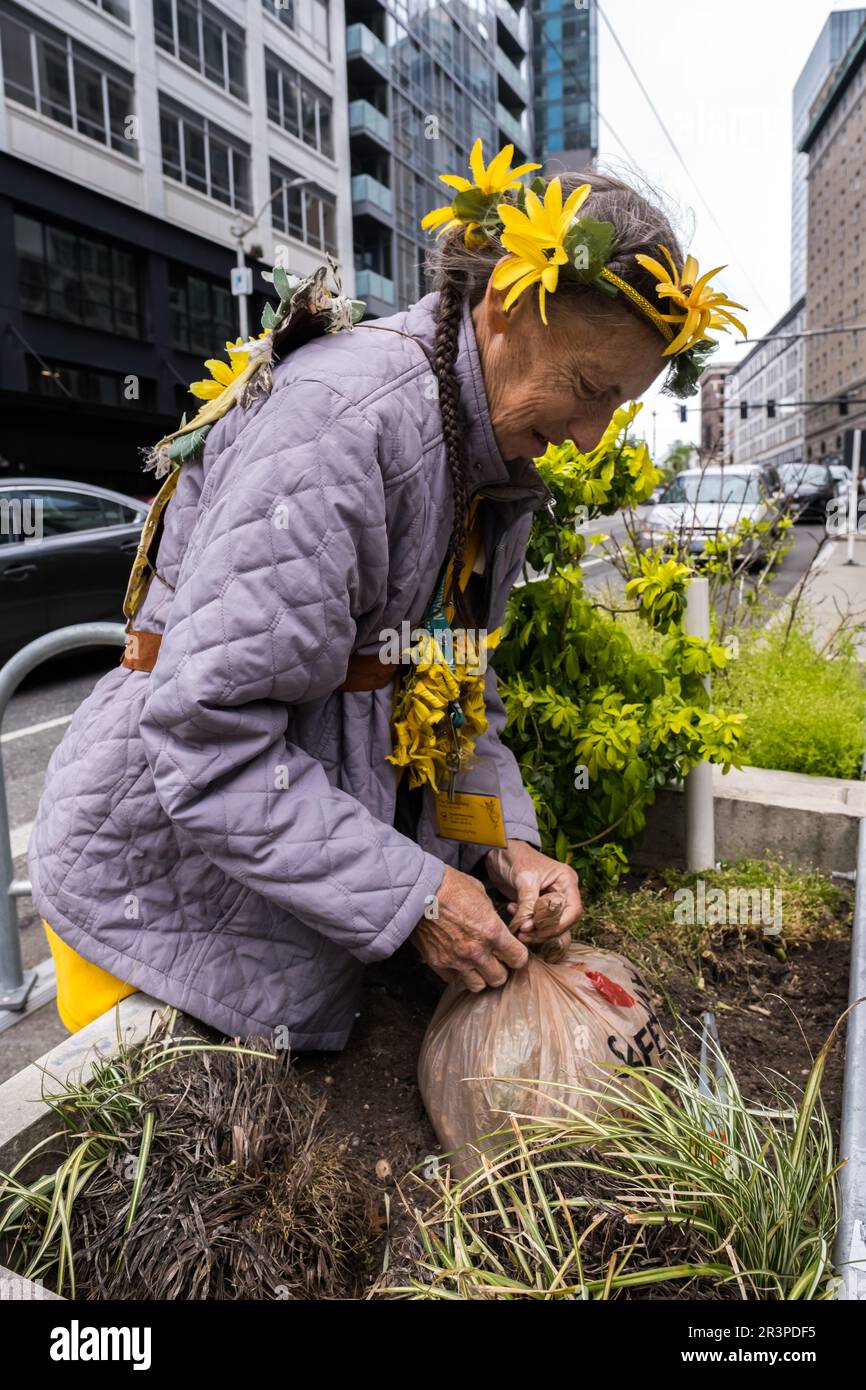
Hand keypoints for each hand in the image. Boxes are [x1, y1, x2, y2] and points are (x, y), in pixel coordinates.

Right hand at [410, 864, 528, 992]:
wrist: (417, 889)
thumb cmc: (450, 885)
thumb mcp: (481, 894)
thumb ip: (491, 917)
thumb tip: (496, 926)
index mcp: (492, 932)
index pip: (518, 959)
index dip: (517, 956)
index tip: (512, 952)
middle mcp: (476, 951)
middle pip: (499, 978)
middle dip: (499, 969)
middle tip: (494, 959)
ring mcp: (456, 960)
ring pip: (477, 985)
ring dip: (479, 976)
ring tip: (475, 964)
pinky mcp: (437, 963)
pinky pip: (453, 980)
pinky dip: (457, 974)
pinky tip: (456, 961)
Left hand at [485, 840, 581, 947]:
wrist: (499, 851)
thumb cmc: (515, 857)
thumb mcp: (524, 879)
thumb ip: (528, 903)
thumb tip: (528, 927)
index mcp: (566, 881)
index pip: (573, 910)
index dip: (560, 924)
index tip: (540, 930)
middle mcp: (562, 891)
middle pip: (563, 921)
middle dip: (544, 930)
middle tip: (525, 933)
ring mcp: (550, 899)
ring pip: (549, 924)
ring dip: (533, 930)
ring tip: (518, 928)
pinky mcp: (537, 905)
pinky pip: (536, 921)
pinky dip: (525, 922)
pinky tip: (512, 911)